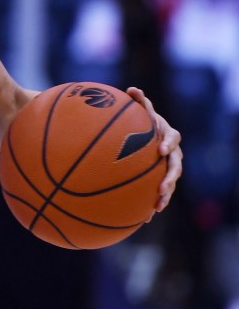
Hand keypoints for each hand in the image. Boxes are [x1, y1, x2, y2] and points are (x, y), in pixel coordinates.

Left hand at [127, 87, 182, 214]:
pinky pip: (158, 193)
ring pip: (170, 183)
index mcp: (168, 136)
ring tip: (157, 206)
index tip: (160, 149)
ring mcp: (168, 168)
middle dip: (170, 177)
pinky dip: (152, 205)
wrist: (147, 136)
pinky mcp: (160, 180)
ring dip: (165, 195)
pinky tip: (144, 219)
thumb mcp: (141, 111)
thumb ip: (138, 101)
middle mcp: (172, 154)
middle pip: (175, 166)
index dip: (168, 143)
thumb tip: (132, 89)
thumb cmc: (143, 122)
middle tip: (162, 186)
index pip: (172, 138)